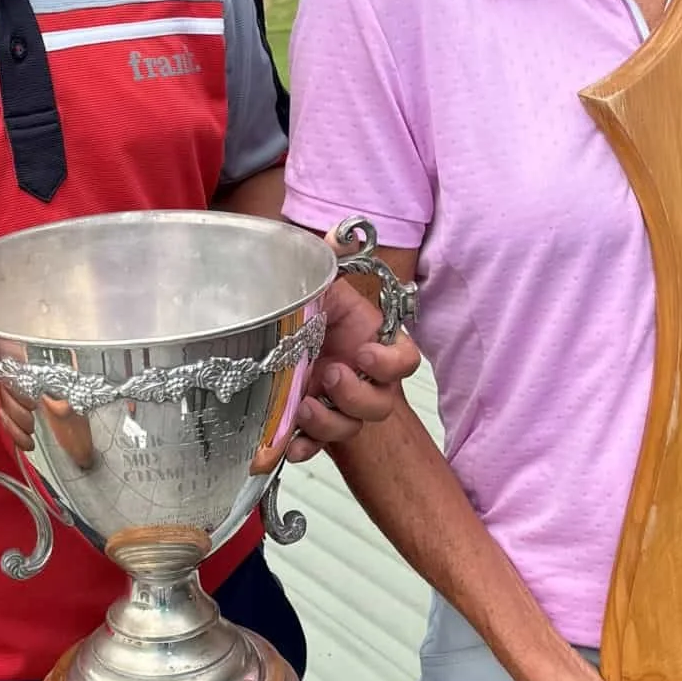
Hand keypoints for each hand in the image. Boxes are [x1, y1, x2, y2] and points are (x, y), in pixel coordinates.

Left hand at [287, 262, 421, 460]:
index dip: (391, 362)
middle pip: (381, 404)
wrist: (276, 341)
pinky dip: (304, 447)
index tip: (365, 352)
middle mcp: (362, 380)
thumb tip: (341, 232)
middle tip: (332, 375)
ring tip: (305, 404)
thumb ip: (332, 258)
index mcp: (373, 346)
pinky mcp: (312, 426)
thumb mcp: (320, 284)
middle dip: (358, 395)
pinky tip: (288, 443)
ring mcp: (339, 407)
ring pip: (351, 428)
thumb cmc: (310, 314)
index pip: (405, 362)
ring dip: (330, 422)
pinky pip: (316, 447)